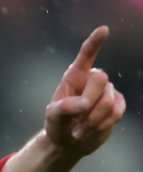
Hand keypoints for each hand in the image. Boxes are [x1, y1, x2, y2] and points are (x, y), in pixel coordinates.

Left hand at [44, 26, 127, 159]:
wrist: (69, 142)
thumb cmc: (58, 125)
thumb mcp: (53, 117)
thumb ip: (64, 108)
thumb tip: (84, 104)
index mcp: (74, 76)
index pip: (86, 55)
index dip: (95, 42)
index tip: (104, 29)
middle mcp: (92, 80)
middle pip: (100, 79)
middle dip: (89, 100)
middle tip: (76, 119)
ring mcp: (107, 92)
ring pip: (108, 101)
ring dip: (92, 120)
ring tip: (80, 129)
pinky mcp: (117, 105)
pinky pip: (116, 112)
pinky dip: (102, 125)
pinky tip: (90, 130)